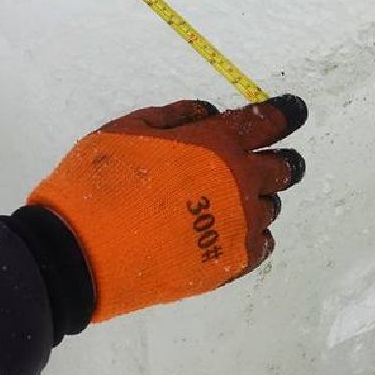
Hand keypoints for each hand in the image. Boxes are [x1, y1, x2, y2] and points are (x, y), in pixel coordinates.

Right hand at [27, 95, 307, 323]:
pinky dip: (252, 233)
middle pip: (282, 169)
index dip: (285, 113)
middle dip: (281, 159)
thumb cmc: (99, 183)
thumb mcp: (130, 128)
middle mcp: (239, 185)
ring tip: (228, 198)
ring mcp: (236, 229)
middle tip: (268, 158)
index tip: (294, 109)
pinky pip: (260, 245)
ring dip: (258, 197)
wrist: (80, 255)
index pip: (267, 122)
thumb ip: (177, 116)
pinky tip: (229, 229)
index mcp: (217, 145)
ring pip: (269, 207)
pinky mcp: (226, 265)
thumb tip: (210, 114)